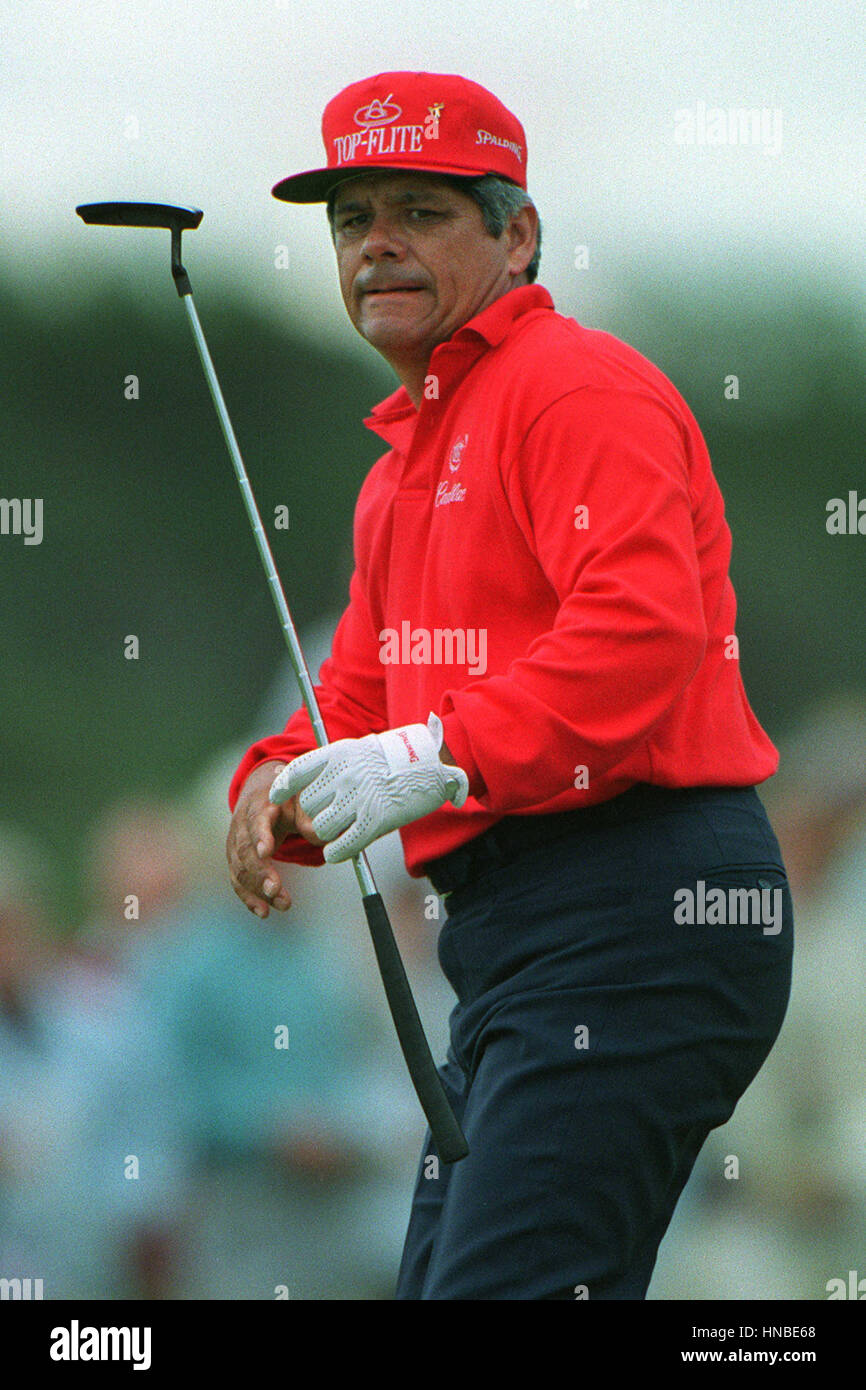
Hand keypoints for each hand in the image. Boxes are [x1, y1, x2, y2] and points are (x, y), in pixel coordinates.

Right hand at [226, 760, 324, 917]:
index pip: (256, 821)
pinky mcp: (235, 859)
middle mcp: (242, 825)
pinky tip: (263, 911)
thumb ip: (309, 816)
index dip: (260, 836)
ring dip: (258, 890)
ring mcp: (235, 843)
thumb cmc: (284, 799)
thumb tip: (320, 834)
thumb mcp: (300, 799)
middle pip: (245, 850)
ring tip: (281, 904)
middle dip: (260, 872)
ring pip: (241, 869)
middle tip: (275, 889)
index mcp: (260, 806)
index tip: (266, 851)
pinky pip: (238, 880)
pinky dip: (249, 897)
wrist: (261, 793)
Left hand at [269, 712, 468, 862]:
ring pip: (321, 827)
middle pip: (308, 805)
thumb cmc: (397, 758)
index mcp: (339, 754)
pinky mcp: (375, 819)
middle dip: (312, 816)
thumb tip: (311, 791)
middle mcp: (344, 775)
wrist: (432, 763)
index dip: (283, 787)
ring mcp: (359, 797)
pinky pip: (342, 844)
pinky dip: (336, 852)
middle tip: (324, 821)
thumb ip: (336, 769)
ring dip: (325, 835)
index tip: (276, 797)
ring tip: (336, 834)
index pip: (297, 771)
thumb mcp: (361, 752)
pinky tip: (337, 852)